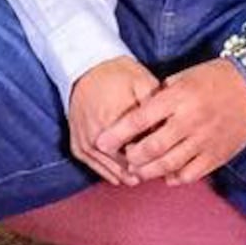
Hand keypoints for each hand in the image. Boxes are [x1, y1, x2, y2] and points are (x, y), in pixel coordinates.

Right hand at [68, 56, 158, 185]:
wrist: (86, 68)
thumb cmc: (119, 75)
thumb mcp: (144, 83)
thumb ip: (156, 108)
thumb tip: (168, 131)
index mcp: (115, 119)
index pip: (139, 151)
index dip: (155, 157)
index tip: (167, 158)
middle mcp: (97, 134)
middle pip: (125, 165)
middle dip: (142, 169)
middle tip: (158, 171)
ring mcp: (85, 142)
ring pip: (110, 170)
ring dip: (127, 174)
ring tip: (144, 175)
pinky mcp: (77, 146)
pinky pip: (95, 167)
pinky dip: (110, 172)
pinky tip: (124, 175)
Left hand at [101, 58, 245, 184]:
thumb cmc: (215, 78)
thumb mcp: (184, 78)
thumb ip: (161, 97)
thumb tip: (137, 117)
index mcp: (179, 97)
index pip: (140, 119)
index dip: (117, 134)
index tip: (101, 142)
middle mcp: (191, 120)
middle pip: (151, 148)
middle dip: (131, 158)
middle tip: (123, 159)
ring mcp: (205, 140)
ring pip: (168, 165)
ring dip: (148, 171)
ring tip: (139, 171)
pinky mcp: (218, 154)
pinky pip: (190, 174)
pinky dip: (174, 178)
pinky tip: (166, 175)